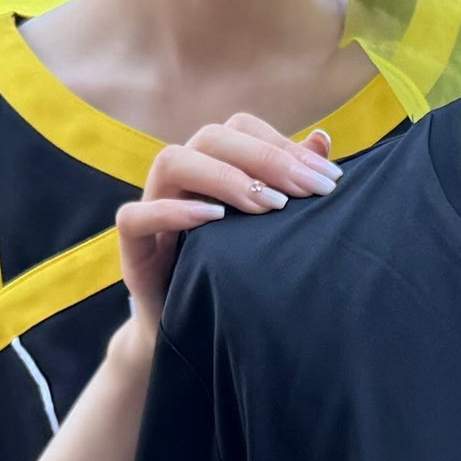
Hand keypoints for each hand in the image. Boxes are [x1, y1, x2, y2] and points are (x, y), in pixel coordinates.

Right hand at [115, 114, 337, 326]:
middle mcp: (181, 178)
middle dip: (266, 159)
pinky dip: (171, 212)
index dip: (284, 145)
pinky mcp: (132, 248)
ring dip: (224, 178)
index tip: (328, 178)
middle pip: (211, 137)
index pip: (242, 128)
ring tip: (269, 207)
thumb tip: (323, 140)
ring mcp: (152, 207)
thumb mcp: (269, 229)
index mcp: (213, 165)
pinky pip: (135, 217)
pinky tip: (215, 219)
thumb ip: (290, 184)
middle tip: (306, 191)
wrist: (196, 332)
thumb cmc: (236, 272)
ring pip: (171, 162)